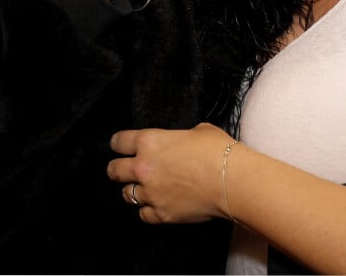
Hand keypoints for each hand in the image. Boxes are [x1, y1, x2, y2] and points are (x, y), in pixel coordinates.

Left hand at [107, 123, 231, 223]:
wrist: (231, 179)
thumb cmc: (217, 150)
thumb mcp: (197, 130)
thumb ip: (179, 137)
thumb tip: (181, 143)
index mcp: (149, 142)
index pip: (119, 142)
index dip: (118, 143)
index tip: (119, 146)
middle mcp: (144, 168)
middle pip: (114, 170)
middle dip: (118, 169)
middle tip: (123, 169)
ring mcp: (151, 193)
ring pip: (126, 195)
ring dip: (133, 190)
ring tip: (143, 188)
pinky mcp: (161, 214)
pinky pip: (143, 214)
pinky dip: (148, 209)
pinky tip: (156, 204)